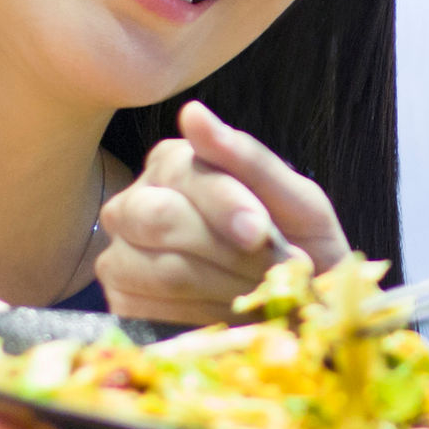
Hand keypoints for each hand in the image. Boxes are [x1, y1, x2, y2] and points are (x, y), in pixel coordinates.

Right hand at [95, 102, 354, 325]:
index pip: (183, 173)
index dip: (224, 203)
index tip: (259, 232)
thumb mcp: (295, 200)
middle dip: (227, 249)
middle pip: (161, 219)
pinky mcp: (124, 309)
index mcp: (172, 164)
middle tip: (272, 269)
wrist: (307, 310)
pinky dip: (208, 315)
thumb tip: (191, 112)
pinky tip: (235, 312)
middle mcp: (134, 206)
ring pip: (164, 270)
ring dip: (228, 285)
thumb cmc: (299, 243)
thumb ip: (248, 159)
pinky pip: (158, 313)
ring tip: (265, 291)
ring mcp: (121, 259)